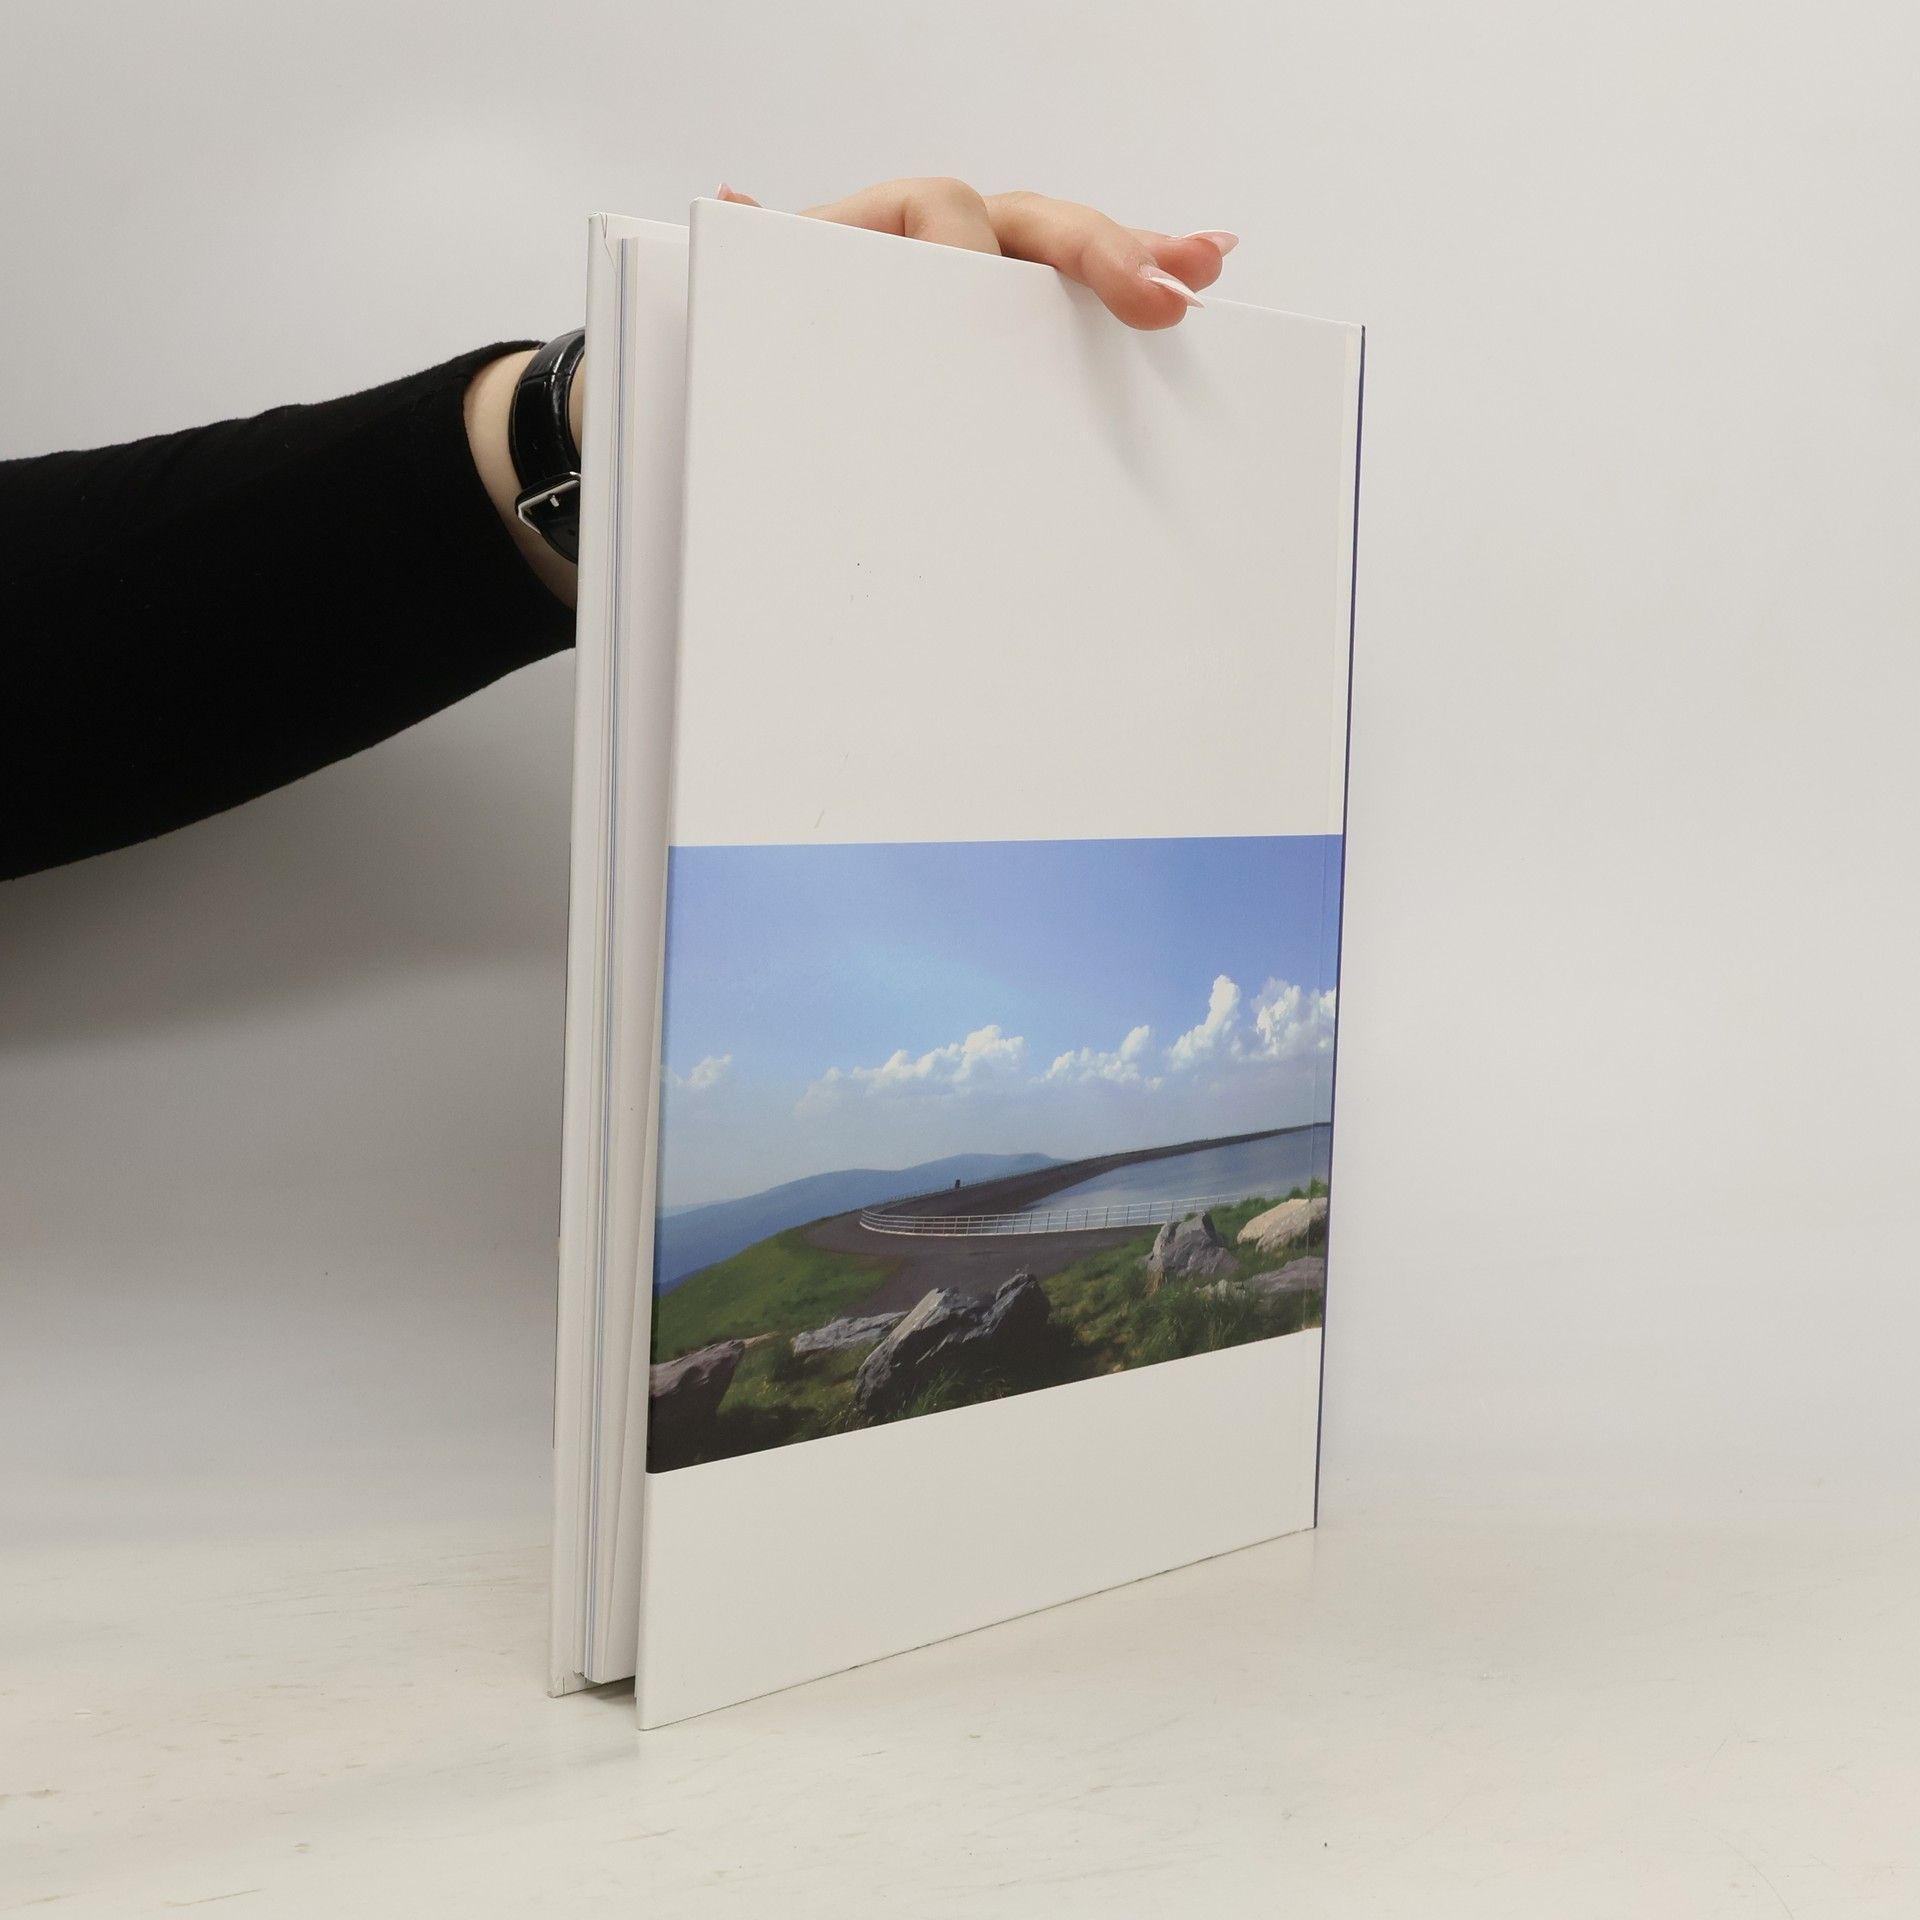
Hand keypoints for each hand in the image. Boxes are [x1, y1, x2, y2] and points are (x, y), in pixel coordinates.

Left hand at [472, 179, 1236, 601]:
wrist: (749, 367)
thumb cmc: (755, 347)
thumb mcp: (747, 319)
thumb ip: (760, 270)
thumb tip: (731, 205)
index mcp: (878, 234)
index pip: (942, 217)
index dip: (975, 252)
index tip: (1002, 295)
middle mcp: (942, 239)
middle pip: (1032, 224)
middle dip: (1101, 255)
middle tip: (1160, 290)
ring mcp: (987, 273)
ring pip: (1072, 250)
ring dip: (1144, 255)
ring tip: (1205, 265)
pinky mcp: (1015, 316)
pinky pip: (1082, 292)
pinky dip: (1143, 276)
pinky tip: (1207, 270)